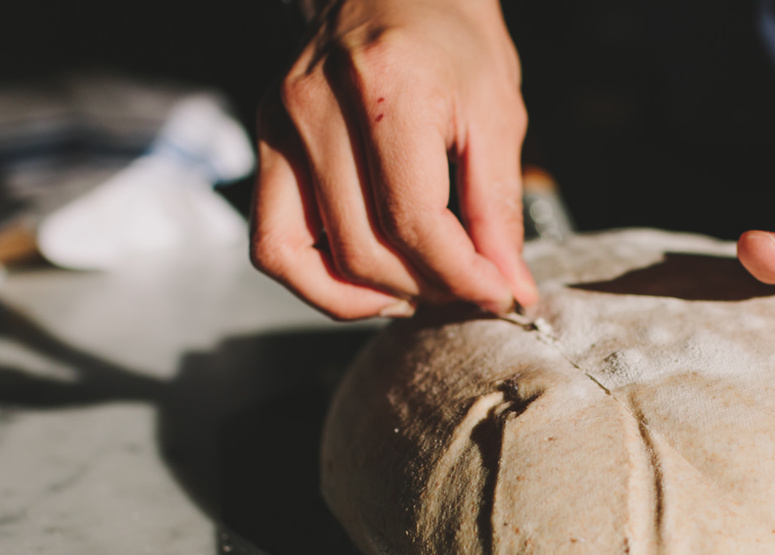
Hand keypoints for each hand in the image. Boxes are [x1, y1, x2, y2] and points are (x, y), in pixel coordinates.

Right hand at [251, 0, 536, 318]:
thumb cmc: (452, 39)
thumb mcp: (497, 114)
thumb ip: (500, 209)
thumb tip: (509, 288)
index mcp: (385, 87)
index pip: (414, 222)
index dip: (462, 276)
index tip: (497, 292)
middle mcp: (317, 105)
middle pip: (363, 249)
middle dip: (425, 288)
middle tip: (467, 288)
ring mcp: (280, 124)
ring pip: (304, 259)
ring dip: (370, 295)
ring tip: (419, 289)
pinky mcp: (265, 142)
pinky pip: (272, 244)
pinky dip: (319, 279)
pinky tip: (369, 279)